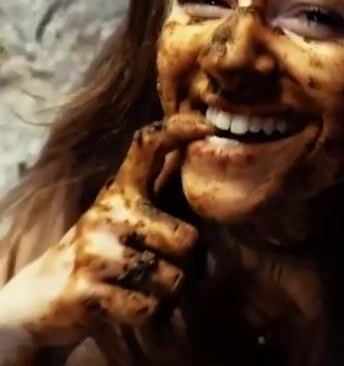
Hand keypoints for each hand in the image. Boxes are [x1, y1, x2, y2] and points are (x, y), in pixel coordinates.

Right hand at [0, 114, 213, 347]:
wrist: (41, 299)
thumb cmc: (104, 254)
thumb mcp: (128, 216)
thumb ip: (162, 193)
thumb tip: (205, 152)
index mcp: (121, 191)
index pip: (148, 145)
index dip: (179, 130)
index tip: (208, 125)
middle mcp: (108, 212)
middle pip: (188, 240)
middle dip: (185, 265)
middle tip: (158, 268)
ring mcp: (95, 250)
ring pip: (174, 280)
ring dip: (165, 293)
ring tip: (138, 286)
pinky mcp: (87, 290)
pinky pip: (151, 308)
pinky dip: (148, 315)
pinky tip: (125, 305)